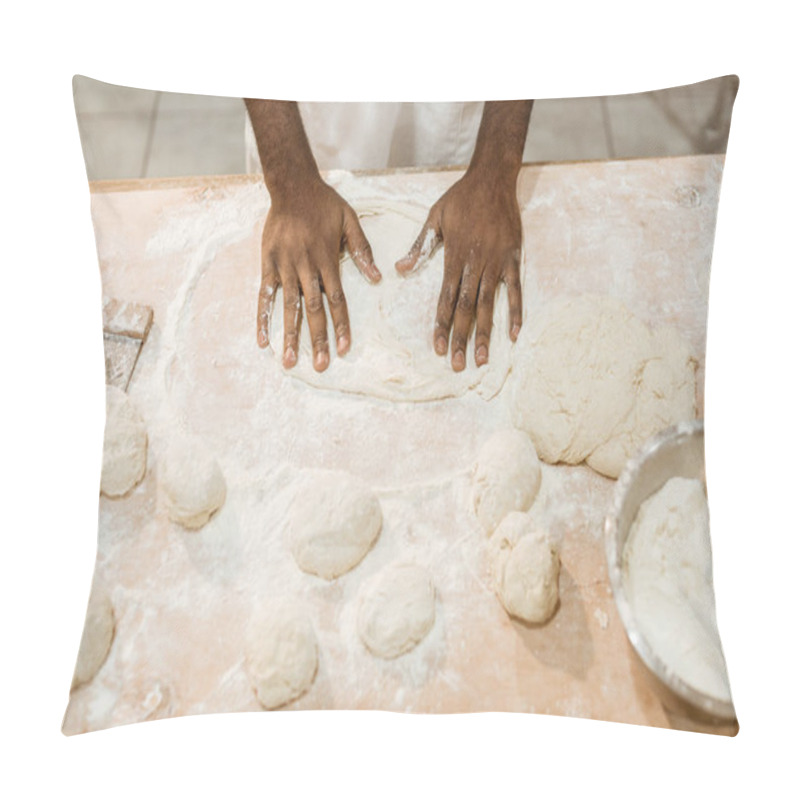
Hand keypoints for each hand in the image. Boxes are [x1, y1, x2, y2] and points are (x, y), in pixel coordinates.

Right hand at [257, 177, 380, 370]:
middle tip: (321, 366)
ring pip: (289, 307)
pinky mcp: (267, 264)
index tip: (345, 349)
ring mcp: (284, 266)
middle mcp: (305, 266)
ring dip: (290, 336)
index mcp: (327, 259)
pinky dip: (263, 318)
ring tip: (290, 361)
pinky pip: (264, 295)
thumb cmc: (324, 204)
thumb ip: (363, 250)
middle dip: (318, 339)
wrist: (291, 184)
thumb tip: (379, 278)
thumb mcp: (350, 220)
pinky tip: (263, 340)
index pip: (337, 300)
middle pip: (313, 310)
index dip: (341, 325)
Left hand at [395, 167, 522, 370]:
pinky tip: (513, 334)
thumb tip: (400, 269)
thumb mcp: (434, 217)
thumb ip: (420, 246)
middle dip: (462, 338)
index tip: (438, 348)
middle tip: (458, 365)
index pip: (446, 299)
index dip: (442, 325)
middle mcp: (475, 264)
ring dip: (486, 333)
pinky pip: (515, 290)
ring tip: (482, 359)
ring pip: (489, 305)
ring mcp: (496, 263)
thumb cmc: (460, 199)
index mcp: (454, 257)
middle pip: (467, 309)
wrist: (493, 178)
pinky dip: (515, 311)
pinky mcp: (513, 258)